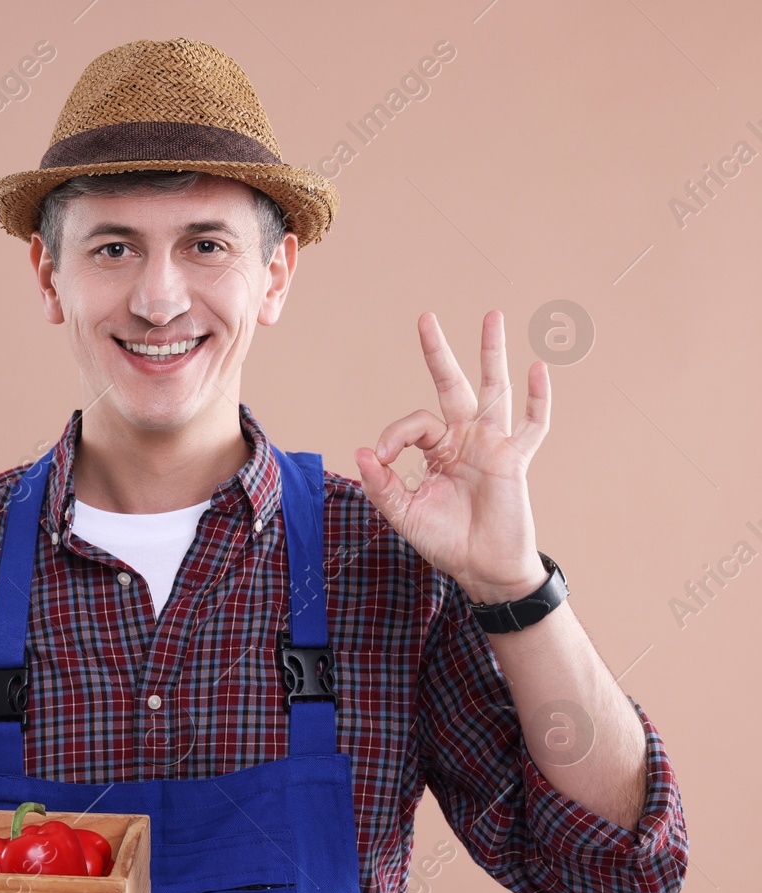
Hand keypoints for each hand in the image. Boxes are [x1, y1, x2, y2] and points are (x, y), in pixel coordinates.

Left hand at [354, 310, 551, 603]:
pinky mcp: (516, 460)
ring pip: (494, 391)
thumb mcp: (403, 512)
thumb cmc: (446, 540)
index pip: (415, 422)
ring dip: (492, 354)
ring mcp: (493, 446)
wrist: (482, 568)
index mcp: (438, 449)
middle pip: (452, 385)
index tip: (384, 460)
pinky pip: (532, 426)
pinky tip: (537, 369)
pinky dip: (538, 399)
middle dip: (438, 353)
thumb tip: (363, 451)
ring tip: (491, 316)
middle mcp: (465, 439)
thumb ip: (382, 483)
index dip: (395, 435)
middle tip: (425, 317)